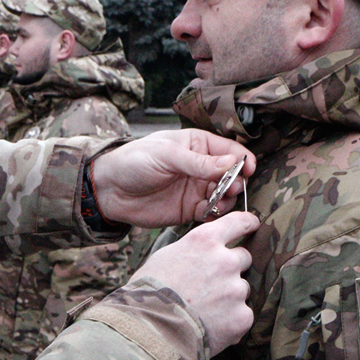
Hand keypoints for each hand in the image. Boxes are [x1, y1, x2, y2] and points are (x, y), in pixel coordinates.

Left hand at [89, 130, 254, 227]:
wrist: (110, 190)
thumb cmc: (134, 162)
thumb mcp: (167, 155)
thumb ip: (199, 162)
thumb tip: (233, 162)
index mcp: (198, 145)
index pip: (230, 150)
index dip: (243, 159)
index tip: (249, 169)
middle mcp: (201, 167)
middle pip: (232, 175)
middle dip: (237, 182)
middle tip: (231, 189)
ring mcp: (197, 189)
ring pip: (225, 196)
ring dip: (228, 200)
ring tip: (219, 202)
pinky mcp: (190, 209)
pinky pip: (211, 213)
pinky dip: (215, 214)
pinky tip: (209, 213)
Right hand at [134, 211, 258, 354]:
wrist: (151, 330)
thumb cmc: (148, 293)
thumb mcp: (163, 258)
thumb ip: (189, 251)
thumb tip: (198, 253)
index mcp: (204, 241)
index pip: (238, 222)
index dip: (247, 223)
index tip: (252, 224)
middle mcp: (225, 261)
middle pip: (243, 257)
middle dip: (231, 268)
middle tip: (210, 283)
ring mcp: (236, 289)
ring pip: (241, 289)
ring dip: (229, 296)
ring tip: (204, 310)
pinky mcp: (242, 316)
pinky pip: (242, 315)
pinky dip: (230, 321)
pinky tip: (209, 327)